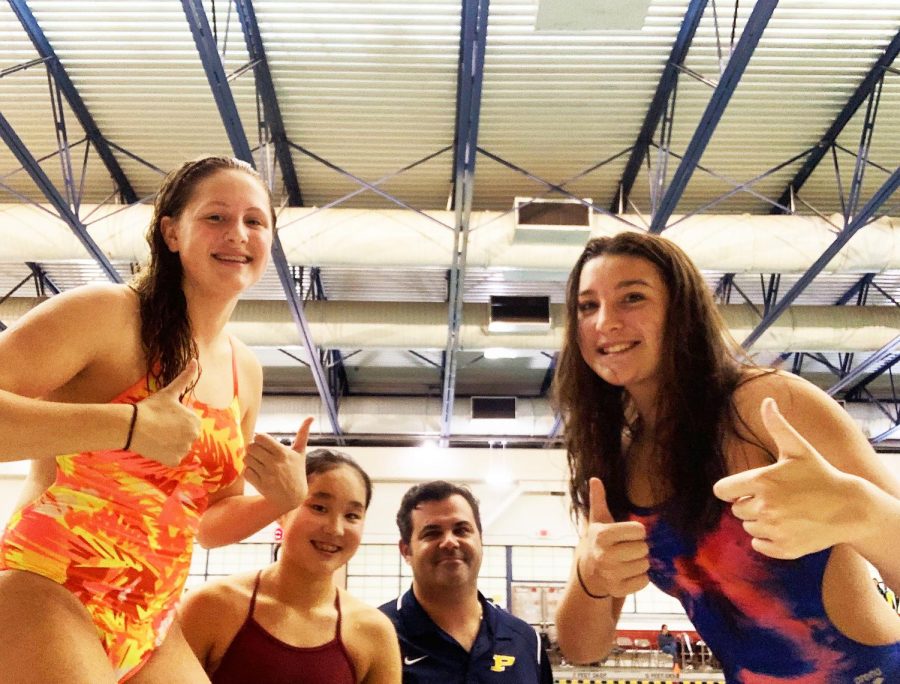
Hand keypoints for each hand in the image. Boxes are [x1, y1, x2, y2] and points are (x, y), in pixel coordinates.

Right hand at [130, 360, 201, 466]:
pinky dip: (165, 455)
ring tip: (156, 436)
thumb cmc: (151, 407)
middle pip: (185, 436)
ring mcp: (184, 450)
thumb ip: (185, 377)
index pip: (188, 423)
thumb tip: (196, 361)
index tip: (164, 418)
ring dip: (170, 444)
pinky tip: (156, 446)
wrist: (133, 426)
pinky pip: (172, 458)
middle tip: (158, 427)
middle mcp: (194, 436)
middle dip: (174, 433)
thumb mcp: (170, 392)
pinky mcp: (174, 461)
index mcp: (196, 421)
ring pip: (179, 447)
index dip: (175, 420)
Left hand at [244, 417, 312, 514]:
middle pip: (251, 447)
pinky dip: (249, 472)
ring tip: (258, 463)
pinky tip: (257, 473)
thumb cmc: (297, 472)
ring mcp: (267, 475)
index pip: (260, 437)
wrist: (293, 498)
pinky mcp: (260, 485)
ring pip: (247, 459)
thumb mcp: (301, 453)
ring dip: (250, 460)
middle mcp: (275, 463)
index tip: (264, 444)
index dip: (259, 439)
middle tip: (259, 454)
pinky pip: (246, 472)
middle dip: (253, 449)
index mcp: (283, 453)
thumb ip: (303, 434)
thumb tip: (311, 416)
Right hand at [576, 477, 649, 597]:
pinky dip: (640, 578)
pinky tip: (628, 573)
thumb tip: (594, 479)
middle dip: (639, 547)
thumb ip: (598, 500)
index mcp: (602, 536)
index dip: (636, 531)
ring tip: (626, 561)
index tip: (626, 535)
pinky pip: (644, 581)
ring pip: (645, 565)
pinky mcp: (617, 590)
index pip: (639, 530)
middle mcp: (604, 556)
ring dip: (639, 562)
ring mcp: (610, 575)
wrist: (588, 571)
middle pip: (643, 548)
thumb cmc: (599, 541)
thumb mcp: (598, 521)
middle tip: (627, 549)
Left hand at [713, 397, 856, 558]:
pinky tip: (786, 527)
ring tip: (783, 511)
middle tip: (775, 497)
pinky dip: (767, 540)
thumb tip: (767, 401)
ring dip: (759, 521)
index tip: (746, 487)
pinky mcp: (784, 548)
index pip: (722, 490)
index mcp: (762, 481)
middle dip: (749, 503)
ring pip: (748, 527)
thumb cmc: (820, 474)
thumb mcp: (798, 448)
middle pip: (736, 509)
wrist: (850, 507)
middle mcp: (765, 507)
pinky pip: (759, 545)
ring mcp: (775, 529)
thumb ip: (777, 425)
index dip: (732, 488)